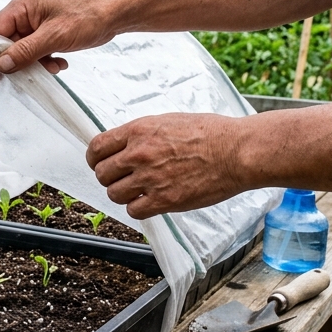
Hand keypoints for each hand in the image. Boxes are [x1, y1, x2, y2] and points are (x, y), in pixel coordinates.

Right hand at [0, 0, 119, 73]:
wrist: (115, 12)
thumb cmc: (87, 16)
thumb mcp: (54, 36)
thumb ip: (25, 51)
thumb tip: (1, 65)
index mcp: (22, 5)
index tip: (2, 71)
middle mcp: (26, 11)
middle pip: (8, 42)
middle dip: (21, 59)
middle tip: (34, 71)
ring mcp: (37, 21)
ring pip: (23, 49)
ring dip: (36, 62)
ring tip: (53, 65)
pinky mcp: (48, 30)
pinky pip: (37, 49)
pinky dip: (46, 59)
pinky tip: (60, 62)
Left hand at [87, 113, 248, 217]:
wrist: (236, 151)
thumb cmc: (211, 133)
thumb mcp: (168, 121)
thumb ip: (142, 134)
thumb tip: (124, 145)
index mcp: (139, 130)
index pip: (97, 147)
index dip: (95, 158)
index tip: (99, 163)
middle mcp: (139, 154)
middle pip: (102, 173)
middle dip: (109, 177)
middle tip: (122, 179)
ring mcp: (150, 178)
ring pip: (114, 194)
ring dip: (123, 194)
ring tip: (138, 191)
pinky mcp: (164, 200)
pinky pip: (134, 210)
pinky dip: (138, 208)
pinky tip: (150, 202)